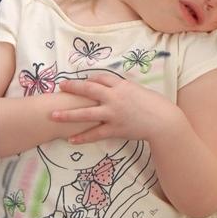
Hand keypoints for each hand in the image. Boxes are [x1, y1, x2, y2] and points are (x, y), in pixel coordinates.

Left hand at [52, 74, 179, 143]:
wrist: (163, 120)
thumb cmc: (155, 104)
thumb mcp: (139, 91)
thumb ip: (125, 89)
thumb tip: (115, 88)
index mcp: (122, 86)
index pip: (101, 78)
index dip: (90, 79)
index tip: (82, 80)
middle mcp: (115, 97)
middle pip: (89, 90)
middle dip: (73, 88)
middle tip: (61, 86)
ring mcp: (113, 113)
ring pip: (86, 113)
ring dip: (68, 114)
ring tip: (53, 115)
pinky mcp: (114, 129)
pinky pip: (94, 133)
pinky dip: (82, 137)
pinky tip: (71, 139)